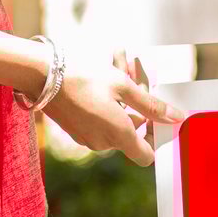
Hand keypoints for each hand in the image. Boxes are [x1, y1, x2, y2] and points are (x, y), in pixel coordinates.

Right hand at [43, 46, 187, 165]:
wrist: (41, 75)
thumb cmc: (84, 77)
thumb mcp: (122, 85)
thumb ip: (151, 105)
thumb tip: (176, 118)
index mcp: (119, 135)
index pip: (146, 156)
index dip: (155, 137)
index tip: (154, 114)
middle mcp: (103, 143)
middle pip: (131, 129)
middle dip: (137, 101)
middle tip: (134, 70)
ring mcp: (87, 137)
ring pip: (115, 118)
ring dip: (120, 95)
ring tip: (118, 60)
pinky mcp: (75, 129)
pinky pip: (99, 117)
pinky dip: (105, 99)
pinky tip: (102, 72)